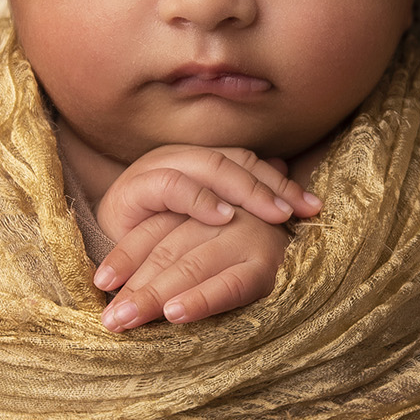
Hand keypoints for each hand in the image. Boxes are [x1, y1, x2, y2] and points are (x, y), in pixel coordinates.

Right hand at [92, 145, 318, 291]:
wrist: (106, 261)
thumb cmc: (157, 247)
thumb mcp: (204, 232)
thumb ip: (238, 212)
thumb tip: (288, 206)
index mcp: (199, 163)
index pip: (249, 162)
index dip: (282, 182)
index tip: (313, 209)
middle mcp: (180, 158)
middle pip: (235, 160)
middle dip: (271, 185)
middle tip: (298, 212)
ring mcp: (156, 167)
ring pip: (210, 165)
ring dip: (245, 189)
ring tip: (274, 213)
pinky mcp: (134, 188)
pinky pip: (172, 185)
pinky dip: (201, 199)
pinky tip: (224, 217)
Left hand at [97, 207, 291, 331]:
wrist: (303, 230)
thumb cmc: (239, 247)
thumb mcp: (201, 236)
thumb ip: (170, 248)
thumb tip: (118, 287)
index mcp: (200, 199)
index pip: (152, 230)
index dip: (124, 256)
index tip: (100, 282)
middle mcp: (223, 212)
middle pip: (166, 248)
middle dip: (134, 286)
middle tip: (107, 318)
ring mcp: (248, 234)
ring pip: (191, 265)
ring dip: (154, 296)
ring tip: (126, 320)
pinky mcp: (268, 263)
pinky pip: (230, 285)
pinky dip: (201, 299)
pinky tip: (175, 315)